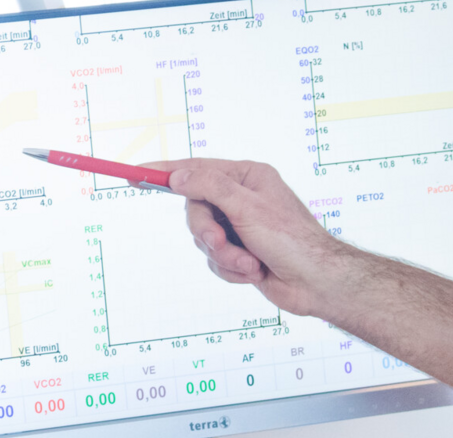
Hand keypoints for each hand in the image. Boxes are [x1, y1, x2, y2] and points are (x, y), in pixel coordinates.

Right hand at [141, 158, 349, 316]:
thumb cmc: (292, 240)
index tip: (136, 173)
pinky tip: (254, 272)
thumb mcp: (247, 207)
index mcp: (246, 177)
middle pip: (196, 209)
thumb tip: (178, 176)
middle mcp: (241, 199)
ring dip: (224, 256)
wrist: (317, 283)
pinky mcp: (240, 253)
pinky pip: (215, 260)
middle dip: (207, 233)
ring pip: (203, 239)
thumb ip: (209, 187)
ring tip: (249, 263)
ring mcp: (239, 227)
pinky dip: (231, 269)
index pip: (196, 169)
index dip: (164, 172)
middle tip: (220, 244)